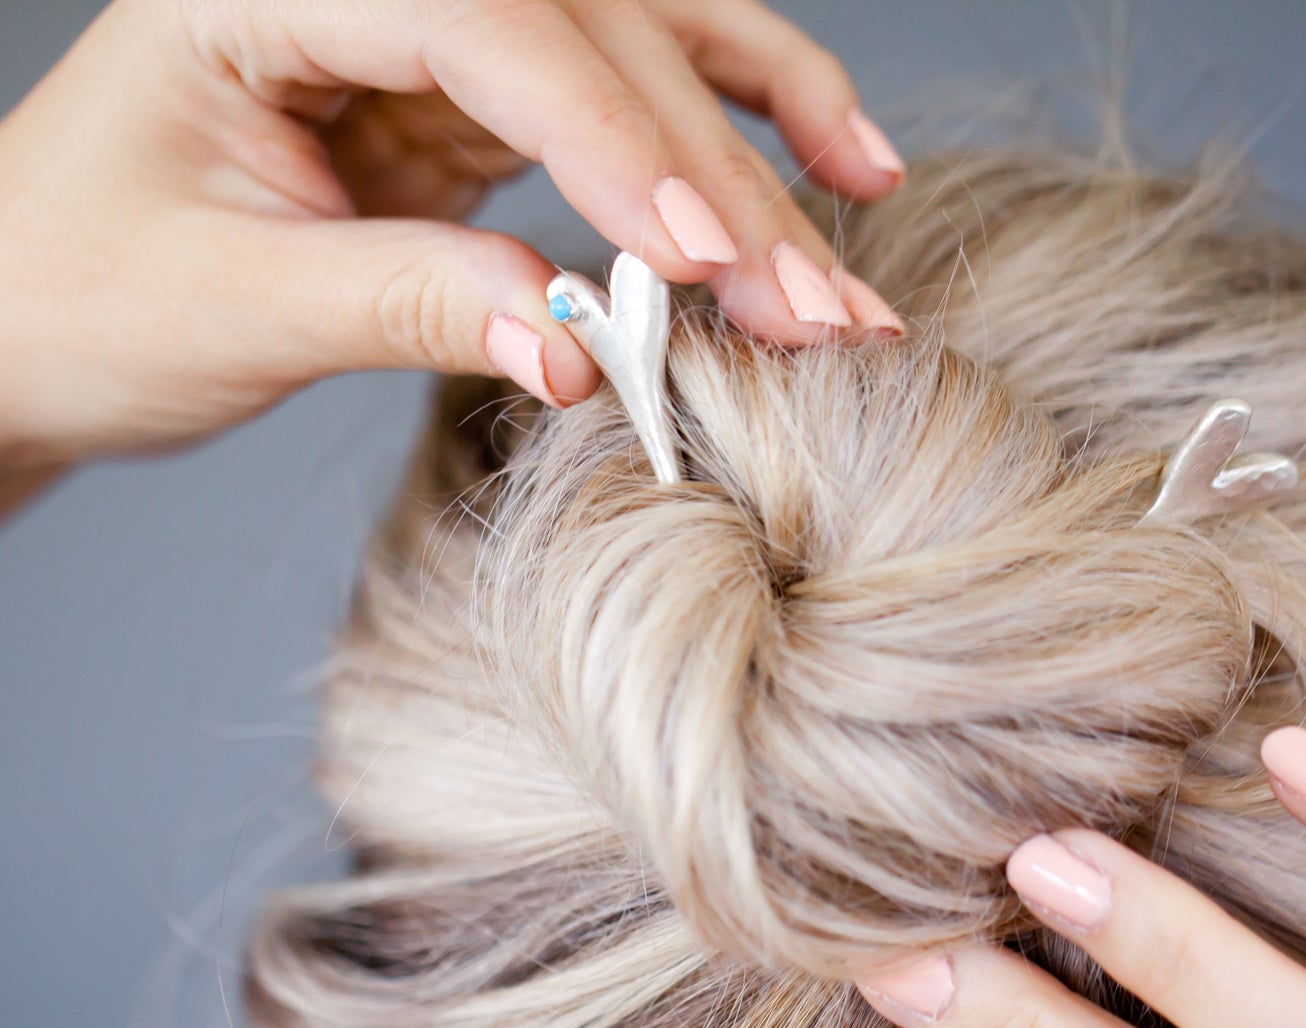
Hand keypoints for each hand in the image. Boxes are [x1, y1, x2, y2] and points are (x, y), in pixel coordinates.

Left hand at [0, 0, 903, 470]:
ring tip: (861, 221)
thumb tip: (581, 355)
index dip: (612, 141)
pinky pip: (627, 97)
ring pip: (638, 40)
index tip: (706, 265)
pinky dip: (728, 131)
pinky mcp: (471, 98)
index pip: (484, 22)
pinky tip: (826, 162)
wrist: (33, 310)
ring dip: (760, 136)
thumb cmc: (80, 292)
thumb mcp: (232, 305)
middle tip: (819, 310)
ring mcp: (431, 32)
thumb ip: (411, 307)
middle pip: (592, 35)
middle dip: (718, 178)